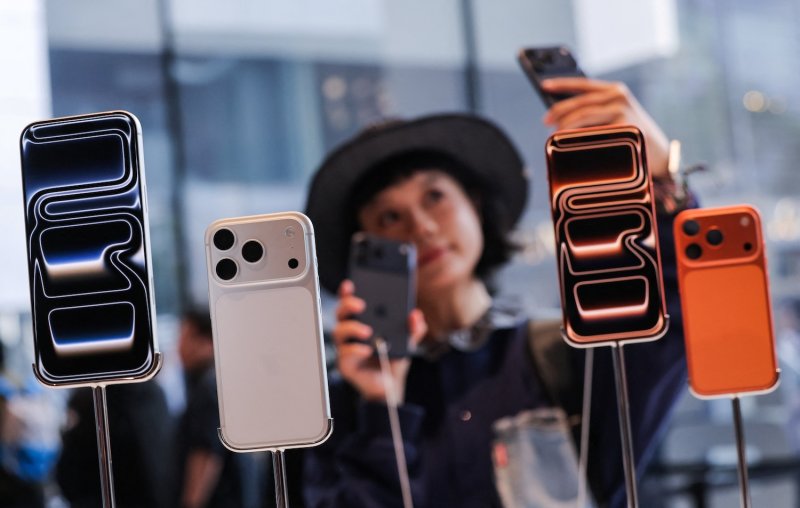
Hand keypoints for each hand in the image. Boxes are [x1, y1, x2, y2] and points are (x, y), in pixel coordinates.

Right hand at [332, 279, 426, 403]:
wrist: (391, 386)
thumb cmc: (392, 360)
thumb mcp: (407, 342)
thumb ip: (413, 329)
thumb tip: (416, 316)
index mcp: (362, 323)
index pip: (350, 304)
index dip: (346, 293)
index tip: (350, 284)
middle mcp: (350, 334)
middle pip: (340, 313)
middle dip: (346, 305)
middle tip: (360, 305)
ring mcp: (346, 348)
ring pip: (338, 332)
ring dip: (352, 328)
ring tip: (367, 332)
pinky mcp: (346, 364)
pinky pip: (344, 354)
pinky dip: (355, 350)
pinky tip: (366, 350)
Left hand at [541, 77, 670, 179]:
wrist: (660, 155)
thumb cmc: (632, 137)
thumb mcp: (616, 118)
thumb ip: (595, 112)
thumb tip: (561, 118)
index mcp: (615, 91)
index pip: (583, 84)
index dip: (562, 84)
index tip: (544, 85)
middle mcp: (619, 97)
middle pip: (579, 103)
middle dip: (558, 112)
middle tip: (546, 122)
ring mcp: (622, 111)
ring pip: (583, 116)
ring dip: (564, 127)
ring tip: (555, 136)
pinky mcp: (624, 127)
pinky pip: (592, 133)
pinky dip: (578, 139)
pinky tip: (570, 144)